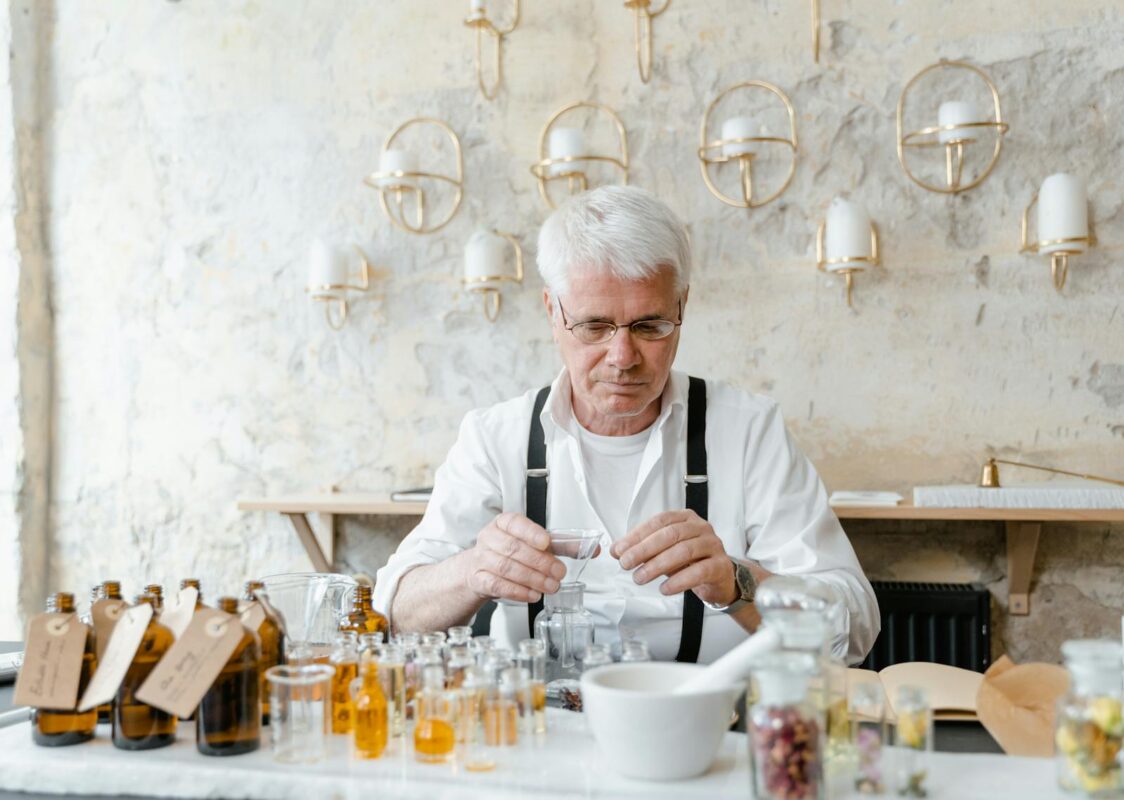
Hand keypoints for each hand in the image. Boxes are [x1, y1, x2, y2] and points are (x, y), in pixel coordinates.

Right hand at [459, 512, 566, 603]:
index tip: (546, 542)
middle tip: (559, 573)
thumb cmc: (512, 553)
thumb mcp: (536, 544)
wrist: (479, 569)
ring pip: (505, 568)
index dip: (531, 533)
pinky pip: (497, 585)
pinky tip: (533, 595)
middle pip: (513, 548)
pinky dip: (517, 591)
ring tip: (550, 586)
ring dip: (531, 578)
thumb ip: (563, 545)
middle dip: (539, 562)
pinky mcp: (478, 579)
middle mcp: (489, 538)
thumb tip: (593, 549)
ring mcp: (481, 559)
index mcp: (504, 523)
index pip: (515, 523)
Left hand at [610, 510, 735, 605]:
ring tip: (639, 578)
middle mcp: (701, 527)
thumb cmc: (689, 562)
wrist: (720, 579)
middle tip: (625, 564)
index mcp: (685, 518)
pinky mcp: (720, 565)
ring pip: (683, 551)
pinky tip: (664, 589)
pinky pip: (699, 571)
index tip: (619, 550)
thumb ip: (643, 549)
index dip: (637, 535)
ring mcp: (713, 545)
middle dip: (644, 550)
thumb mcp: (664, 553)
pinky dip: (679, 581)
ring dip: (657, 565)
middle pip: (670, 534)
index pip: (659, 522)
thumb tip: (616, 551)